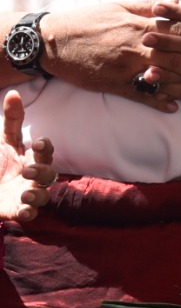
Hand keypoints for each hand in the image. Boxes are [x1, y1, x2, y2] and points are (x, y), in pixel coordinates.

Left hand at [0, 91, 55, 221]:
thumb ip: (12, 120)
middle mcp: (33, 177)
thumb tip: (13, 92)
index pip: (46, 152)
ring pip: (43, 195)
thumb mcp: (4, 142)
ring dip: (38, 194)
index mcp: (31, 159)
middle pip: (49, 174)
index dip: (45, 148)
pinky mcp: (17, 210)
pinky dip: (29, 213)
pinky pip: (29, 214)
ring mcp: (27, 194)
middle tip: (28, 169)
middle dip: (42, 171)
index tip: (39, 142)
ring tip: (25, 193)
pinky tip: (24, 210)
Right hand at [41, 0, 180, 112]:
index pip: (175, 27)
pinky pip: (138, 94)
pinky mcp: (112, 82)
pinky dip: (155, 101)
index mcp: (139, 23)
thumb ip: (149, 4)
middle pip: (173, 53)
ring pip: (160, 76)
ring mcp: (124, 65)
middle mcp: (135, 44)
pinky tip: (172, 108)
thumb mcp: (119, 5)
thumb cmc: (87, 20)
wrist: (52, 40)